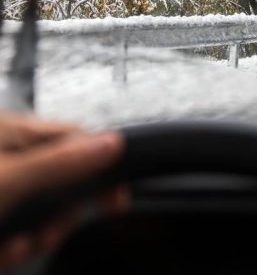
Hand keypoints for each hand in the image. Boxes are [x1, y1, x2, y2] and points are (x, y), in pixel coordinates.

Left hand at [0, 113, 125, 268]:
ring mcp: (1, 190)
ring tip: (21, 245)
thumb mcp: (12, 178)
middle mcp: (6, 158)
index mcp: (11, 132)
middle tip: (57, 228)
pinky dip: (15, 247)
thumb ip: (64, 162)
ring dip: (36, 235)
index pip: (74, 139)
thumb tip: (113, 143)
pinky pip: (19, 230)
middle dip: (62, 212)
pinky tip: (6, 251)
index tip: (118, 194)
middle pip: (61, 180)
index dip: (101, 165)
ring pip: (40, 211)